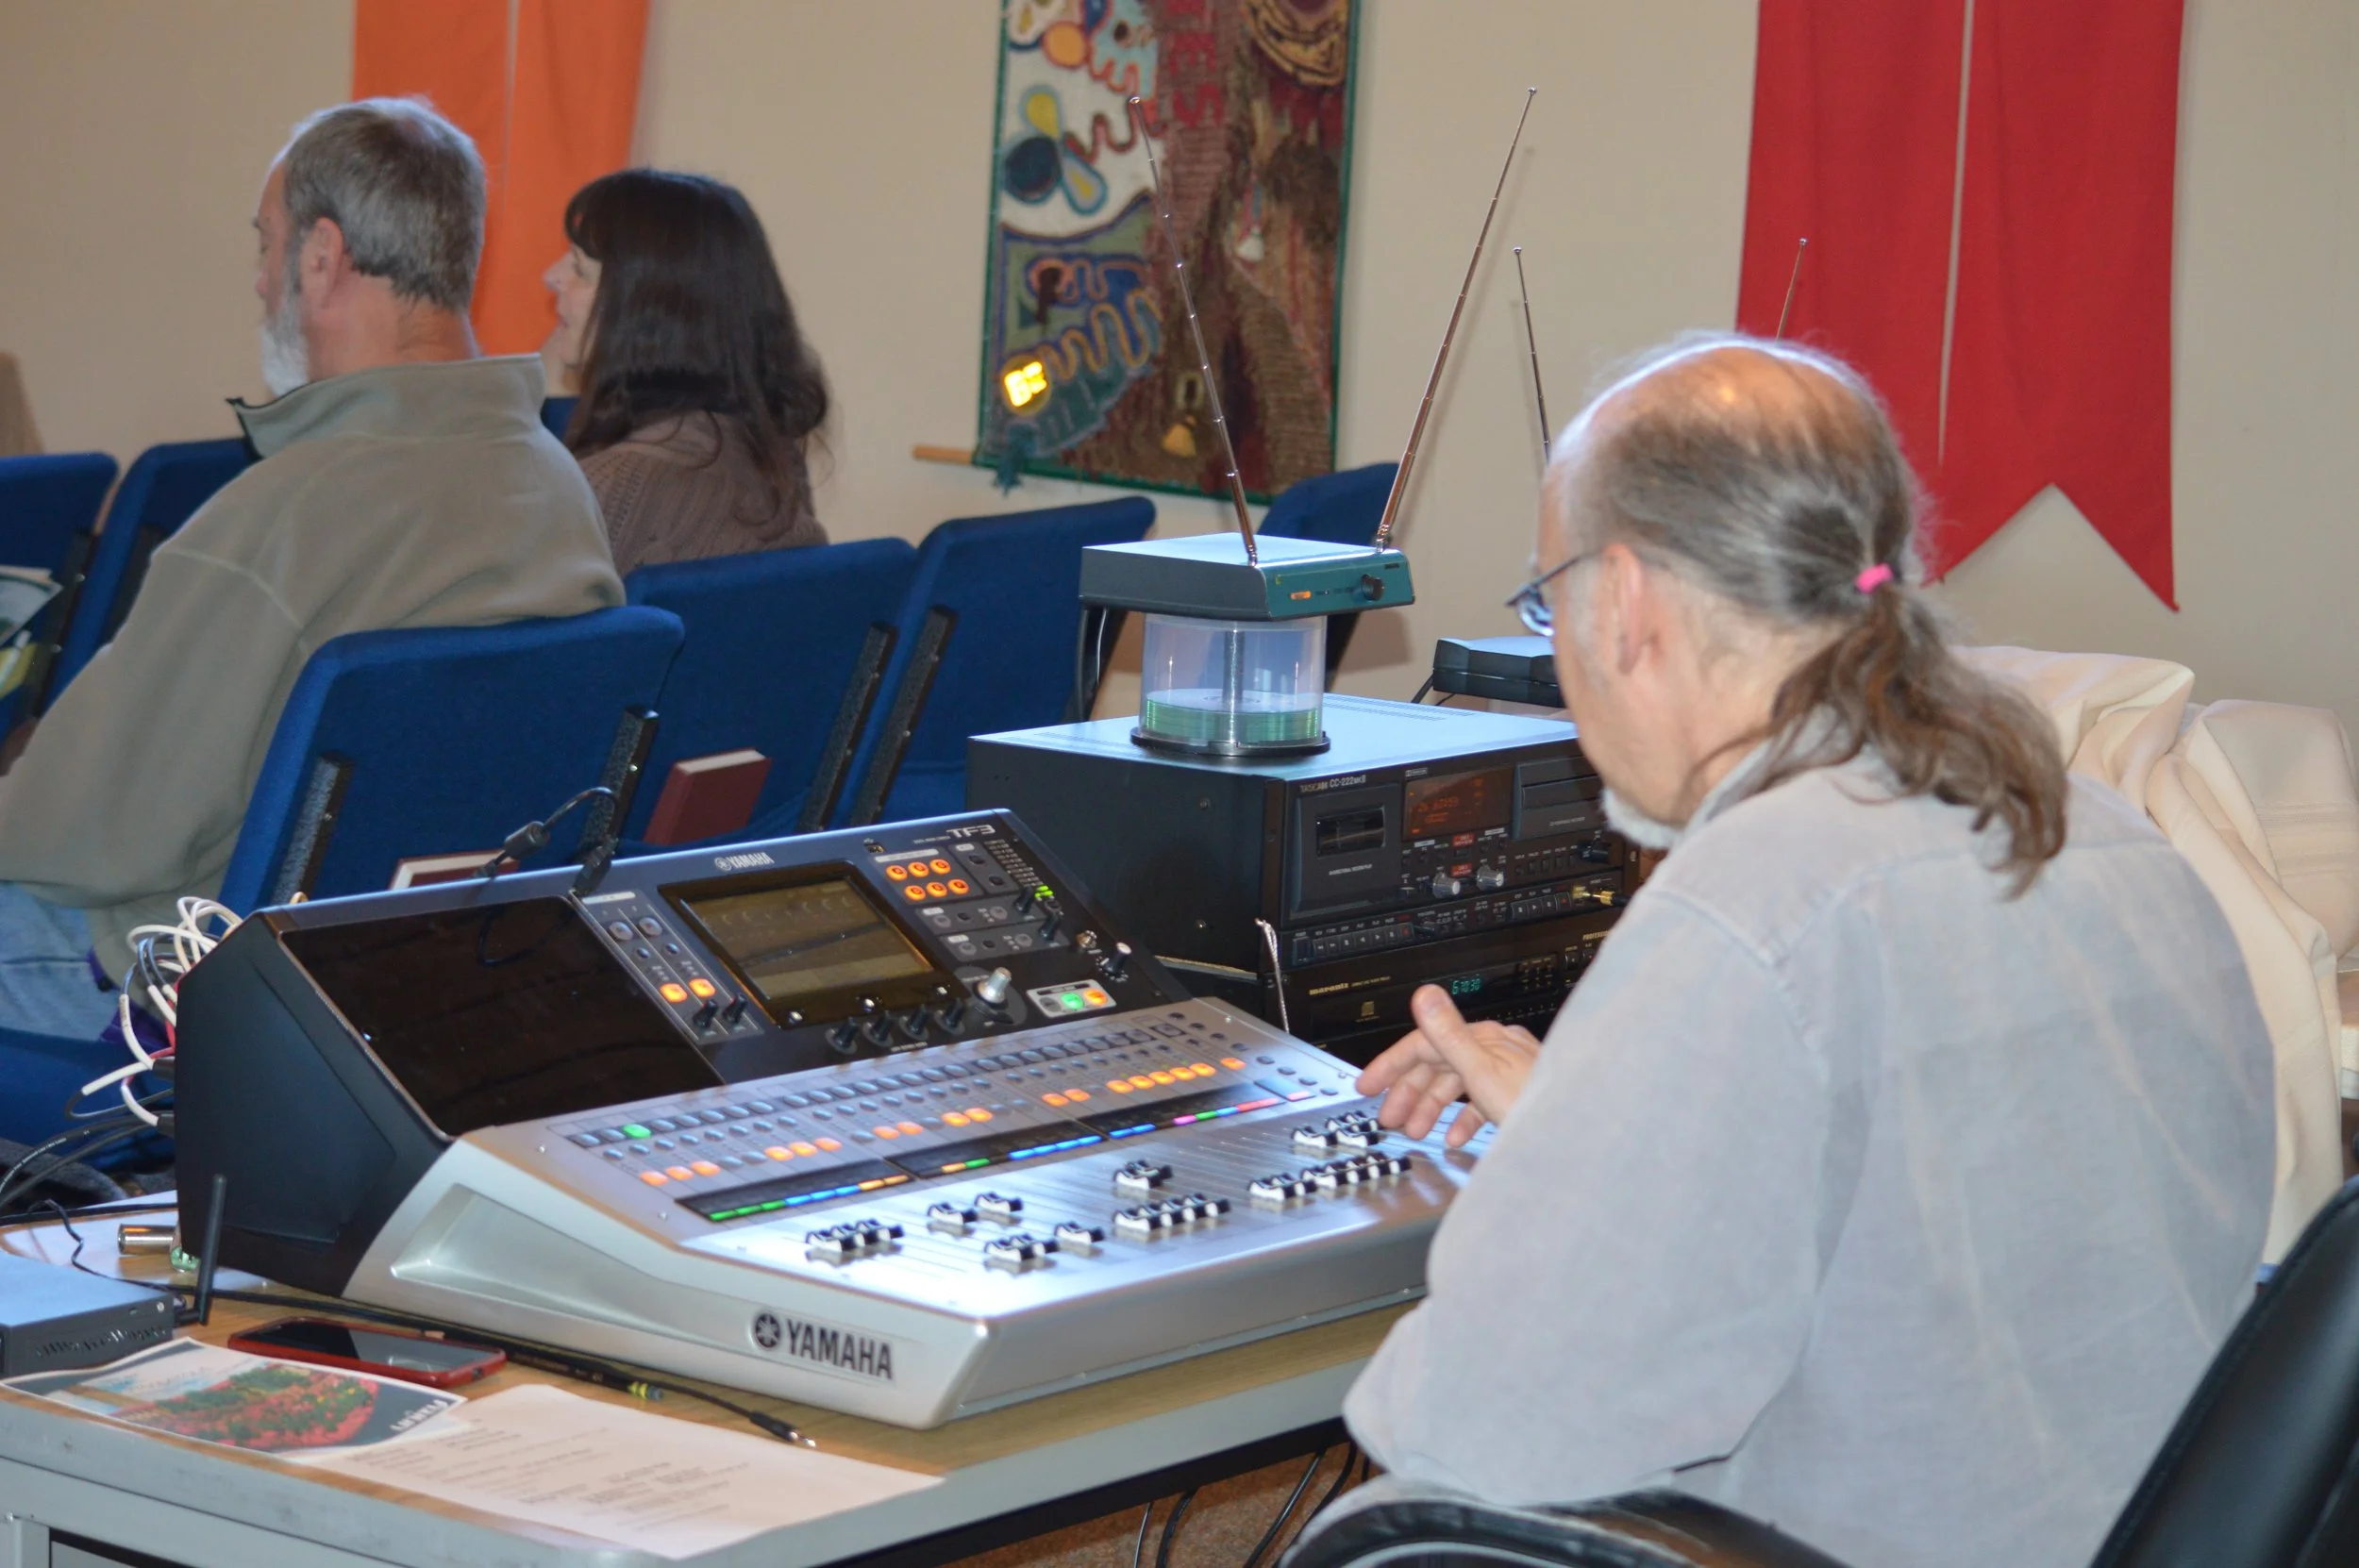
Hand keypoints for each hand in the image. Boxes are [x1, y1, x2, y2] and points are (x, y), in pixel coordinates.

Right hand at [1355, 985, 1541, 1146]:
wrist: (1576, 1132)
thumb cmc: (1536, 1105)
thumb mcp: (1482, 1072)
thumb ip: (1448, 1034)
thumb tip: (1424, 995)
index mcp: (1482, 1039)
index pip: (1423, 1043)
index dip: (1391, 1064)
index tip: (1369, 1085)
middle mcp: (1496, 1048)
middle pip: (1439, 1065)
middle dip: (1408, 1092)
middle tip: (1388, 1116)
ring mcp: (1508, 1071)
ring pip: (1458, 1084)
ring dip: (1432, 1108)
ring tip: (1416, 1130)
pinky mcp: (1518, 1094)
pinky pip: (1481, 1102)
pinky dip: (1462, 1118)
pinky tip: (1456, 1137)